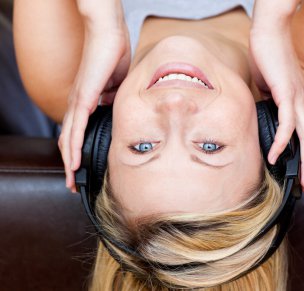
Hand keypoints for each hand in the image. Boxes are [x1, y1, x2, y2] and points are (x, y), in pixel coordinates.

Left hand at [58, 0, 129, 191]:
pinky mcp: (83, 99)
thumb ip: (112, 101)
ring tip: (71, 182)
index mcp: (85, 102)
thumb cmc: (113, 56)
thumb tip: (113, 110)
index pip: (77, 132)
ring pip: (67, 139)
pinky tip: (73, 163)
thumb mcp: (116, 87)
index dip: (76, 151)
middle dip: (70, 164)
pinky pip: (75, 128)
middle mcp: (76, 105)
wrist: (109, 34)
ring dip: (68, 163)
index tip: (82, 168)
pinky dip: (72, 147)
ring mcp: (77, 102)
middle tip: (73, 183)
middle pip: (67, 140)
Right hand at [250, 1, 303, 192]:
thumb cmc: (267, 58)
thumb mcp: (268, 88)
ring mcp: (297, 98)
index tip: (300, 170)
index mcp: (300, 101)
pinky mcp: (287, 93)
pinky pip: (287, 123)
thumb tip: (261, 116)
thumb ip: (268, 104)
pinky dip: (282, 142)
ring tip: (301, 180)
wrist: (268, 33)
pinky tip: (275, 155)